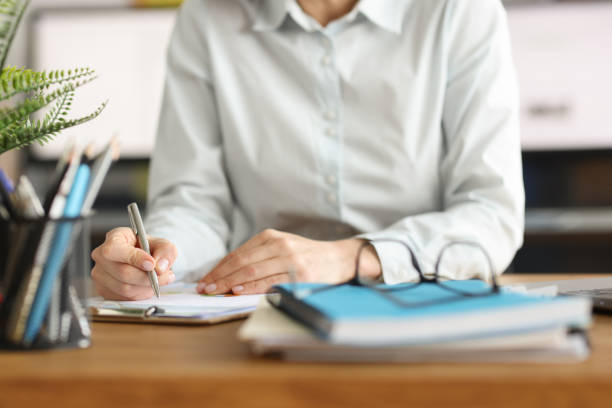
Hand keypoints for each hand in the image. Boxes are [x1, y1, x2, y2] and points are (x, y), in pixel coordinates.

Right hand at [91, 227, 177, 299]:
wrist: (145, 260)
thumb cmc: (150, 249)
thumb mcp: (163, 245)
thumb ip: (166, 252)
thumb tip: (160, 268)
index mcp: (114, 238)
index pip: (115, 249)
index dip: (134, 258)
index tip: (152, 264)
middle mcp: (102, 256)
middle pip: (122, 272)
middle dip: (147, 277)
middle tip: (164, 275)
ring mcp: (100, 275)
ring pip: (124, 288)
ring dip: (146, 287)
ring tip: (159, 280)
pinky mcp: (104, 290)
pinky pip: (124, 298)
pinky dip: (141, 294)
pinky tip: (148, 286)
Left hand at [197, 229, 381, 294]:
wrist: (338, 259)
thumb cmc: (306, 256)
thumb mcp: (282, 247)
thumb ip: (259, 255)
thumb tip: (228, 273)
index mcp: (271, 237)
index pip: (238, 254)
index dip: (219, 268)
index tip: (206, 279)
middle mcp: (279, 245)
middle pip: (241, 262)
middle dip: (220, 276)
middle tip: (205, 288)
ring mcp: (290, 260)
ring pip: (252, 271)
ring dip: (230, 283)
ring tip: (215, 291)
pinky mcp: (299, 275)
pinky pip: (270, 282)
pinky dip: (251, 287)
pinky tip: (238, 291)